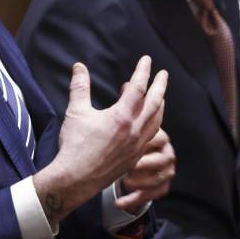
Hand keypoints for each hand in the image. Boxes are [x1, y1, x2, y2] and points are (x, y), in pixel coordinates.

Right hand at [34, 55, 167, 226]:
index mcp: (121, 116)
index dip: (143, 72)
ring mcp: (137, 145)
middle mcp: (134, 130)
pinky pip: (152, 135)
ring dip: (160, 104)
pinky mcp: (135, 157)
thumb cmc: (75, 145)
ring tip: (160, 95)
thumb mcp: (76, 112)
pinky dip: (155, 123)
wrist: (77, 177)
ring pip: (156, 120)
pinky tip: (151, 122)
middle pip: (155, 103)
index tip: (147, 60)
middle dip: (160, 86)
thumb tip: (79, 67)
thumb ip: (80, 87)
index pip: (138, 88)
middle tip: (164, 74)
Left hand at [117, 129, 175, 212]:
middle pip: (164, 158)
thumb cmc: (123, 143)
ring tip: (124, 182)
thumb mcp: (122, 134)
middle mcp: (166, 152)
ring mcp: (167, 170)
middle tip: (127, 167)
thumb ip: (118, 130)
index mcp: (158, 136)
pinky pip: (154, 195)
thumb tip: (103, 118)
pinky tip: (118, 203)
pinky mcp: (163, 185)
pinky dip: (135, 200)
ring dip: (142, 182)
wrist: (129, 159)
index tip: (125, 149)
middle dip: (144, 164)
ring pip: (161, 178)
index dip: (144, 144)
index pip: (158, 138)